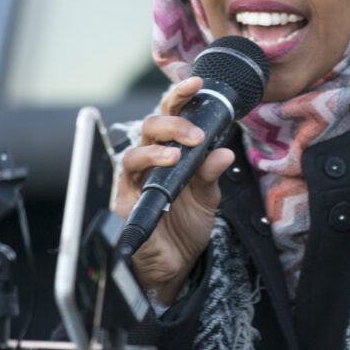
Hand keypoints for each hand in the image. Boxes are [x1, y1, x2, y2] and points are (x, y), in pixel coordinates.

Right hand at [113, 77, 235, 304]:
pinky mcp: (125, 204)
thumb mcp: (207, 198)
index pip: (172, 118)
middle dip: (172, 124)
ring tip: (179, 155)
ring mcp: (134, 182)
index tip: (197, 82)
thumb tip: (225, 153)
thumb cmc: (185, 227)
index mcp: (170, 153)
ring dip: (157, 150)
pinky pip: (127, 184)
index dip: (180, 97)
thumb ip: (212, 174)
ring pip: (134, 153)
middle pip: (150, 128)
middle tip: (196, 134)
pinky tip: (161, 174)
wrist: (175, 266)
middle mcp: (149, 163)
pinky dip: (143, 176)